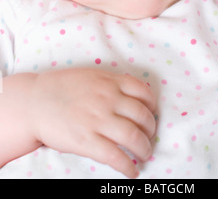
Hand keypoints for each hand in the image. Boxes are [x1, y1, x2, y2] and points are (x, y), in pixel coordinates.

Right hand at [29, 68, 156, 177]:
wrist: (34, 102)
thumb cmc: (62, 87)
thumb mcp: (91, 76)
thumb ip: (111, 83)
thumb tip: (132, 95)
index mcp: (109, 81)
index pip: (143, 91)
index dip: (152, 105)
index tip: (152, 113)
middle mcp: (108, 99)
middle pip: (143, 116)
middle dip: (151, 130)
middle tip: (149, 137)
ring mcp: (98, 120)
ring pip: (134, 136)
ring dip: (145, 149)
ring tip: (145, 155)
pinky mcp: (87, 141)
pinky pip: (116, 156)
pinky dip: (128, 166)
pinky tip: (132, 171)